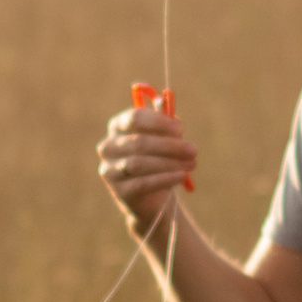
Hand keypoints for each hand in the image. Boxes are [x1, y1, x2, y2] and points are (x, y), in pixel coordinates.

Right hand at [96, 99, 195, 235]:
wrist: (151, 196)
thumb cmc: (158, 158)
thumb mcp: (163, 137)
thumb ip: (164, 121)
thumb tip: (167, 105)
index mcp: (118, 126)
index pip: (135, 118)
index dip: (159, 122)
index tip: (180, 129)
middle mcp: (108, 146)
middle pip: (139, 142)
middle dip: (170, 146)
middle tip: (193, 150)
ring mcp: (110, 169)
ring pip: (139, 163)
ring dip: (169, 163)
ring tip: (191, 164)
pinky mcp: (119, 191)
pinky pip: (143, 183)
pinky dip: (165, 178)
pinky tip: (181, 176)